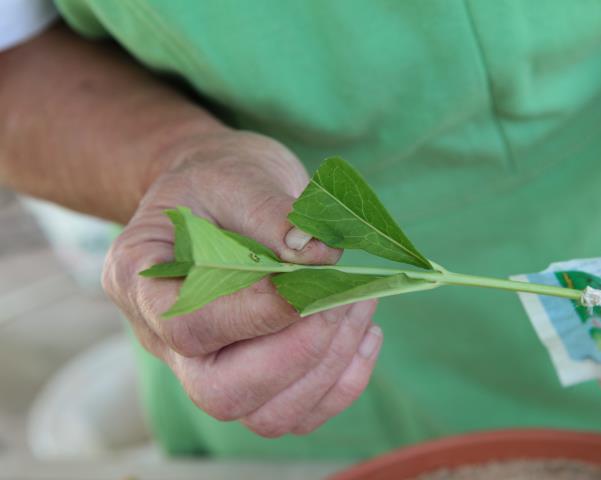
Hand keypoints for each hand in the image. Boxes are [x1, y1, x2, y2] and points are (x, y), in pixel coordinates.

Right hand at [102, 131, 382, 436]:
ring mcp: (208, 370)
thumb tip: (317, 255)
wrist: (220, 195)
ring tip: (360, 302)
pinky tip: (365, 331)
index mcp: (141, 282)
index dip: (259, 312)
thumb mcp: (237, 175)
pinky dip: (343, 382)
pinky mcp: (255, 381)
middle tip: (345, 294)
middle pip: (221, 394)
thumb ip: (271, 211)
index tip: (315, 278)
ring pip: (266, 415)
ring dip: (329, 367)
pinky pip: (299, 413)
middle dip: (300, 352)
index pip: (190, 326)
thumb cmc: (220, 181)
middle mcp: (164, 342)